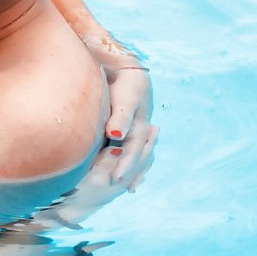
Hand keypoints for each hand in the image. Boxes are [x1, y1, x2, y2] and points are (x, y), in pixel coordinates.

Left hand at [104, 66, 156, 188]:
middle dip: (129, 173)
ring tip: (129, 187)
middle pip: (137, 157)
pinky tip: (131, 170)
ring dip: (135, 171)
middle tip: (116, 187)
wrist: (130, 68)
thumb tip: (116, 135)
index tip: (115, 180)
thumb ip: (121, 117)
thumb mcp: (125, 98)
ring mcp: (139, 130)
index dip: (124, 166)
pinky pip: (136, 149)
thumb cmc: (126, 83)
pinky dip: (135, 162)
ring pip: (139, 156)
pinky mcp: (133, 127)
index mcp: (140, 128)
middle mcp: (142, 132)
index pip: (131, 152)